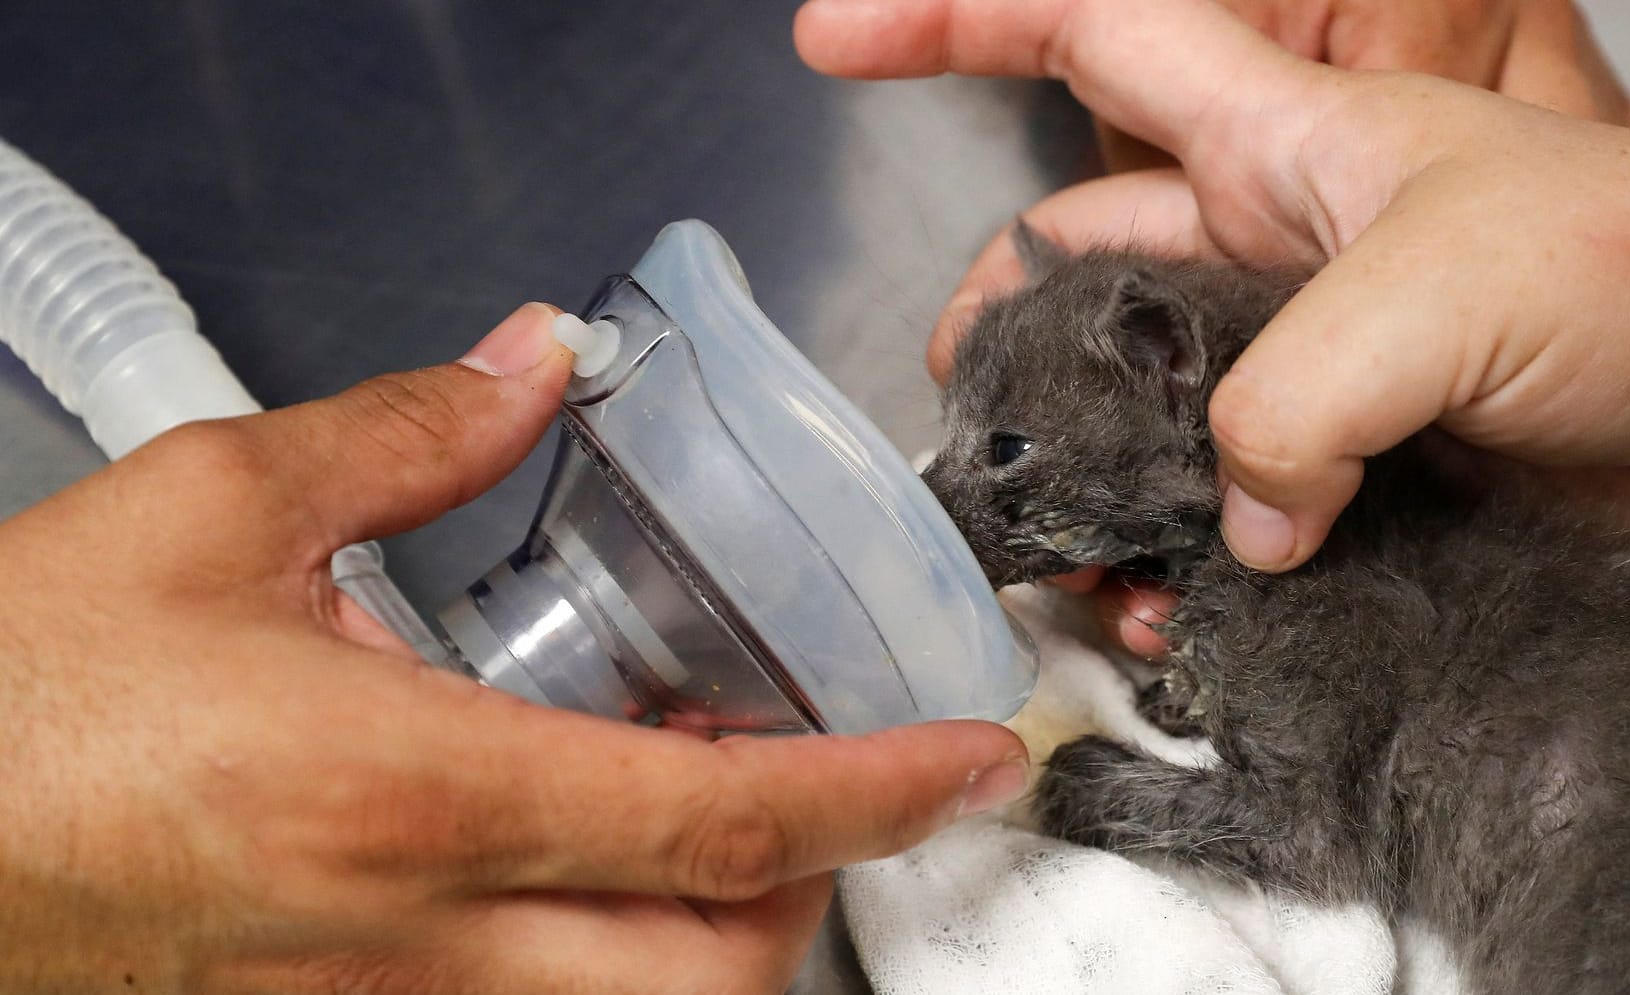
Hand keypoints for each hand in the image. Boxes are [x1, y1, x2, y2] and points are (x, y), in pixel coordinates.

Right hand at [0, 303, 1027, 992]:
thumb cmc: (21, 695)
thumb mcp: (210, 509)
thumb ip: (406, 430)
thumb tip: (531, 364)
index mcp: (414, 794)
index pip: (721, 820)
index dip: (875, 793)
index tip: (968, 759)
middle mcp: (420, 938)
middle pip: (715, 971)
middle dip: (810, 886)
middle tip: (820, 780)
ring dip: (711, 926)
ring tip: (697, 804)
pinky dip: (598, 946)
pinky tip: (562, 850)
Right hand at [796, 0, 1629, 639]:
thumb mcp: (1438, 293)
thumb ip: (1293, 400)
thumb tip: (1237, 517)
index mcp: (1277, 146)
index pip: (1090, 36)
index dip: (948, 25)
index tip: (833, 39)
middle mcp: (1268, 246)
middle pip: (1076, 260)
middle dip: (1002, 330)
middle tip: (964, 411)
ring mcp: (1302, 357)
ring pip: (1136, 401)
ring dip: (1093, 475)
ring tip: (1076, 549)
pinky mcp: (1345, 459)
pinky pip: (1218, 502)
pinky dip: (1184, 555)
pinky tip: (1181, 605)